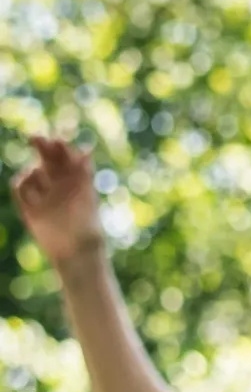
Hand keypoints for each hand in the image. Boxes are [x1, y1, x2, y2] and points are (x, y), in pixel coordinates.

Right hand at [11, 135, 105, 265]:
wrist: (77, 253)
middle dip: (42, 146)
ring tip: (40, 174)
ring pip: (34, 172)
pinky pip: (20, 187)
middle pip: (47, 160)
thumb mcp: (87, 197)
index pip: (65, 158)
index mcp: (77, 182)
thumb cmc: (88, 227)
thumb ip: (83, 174)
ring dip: (35, 171)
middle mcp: (60, 186)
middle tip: (35, 138)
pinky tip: (28, 179)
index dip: (60, 147)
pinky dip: (22, 181)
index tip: (56, 140)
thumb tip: (85, 149)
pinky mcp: (30, 208)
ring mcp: (44, 195)